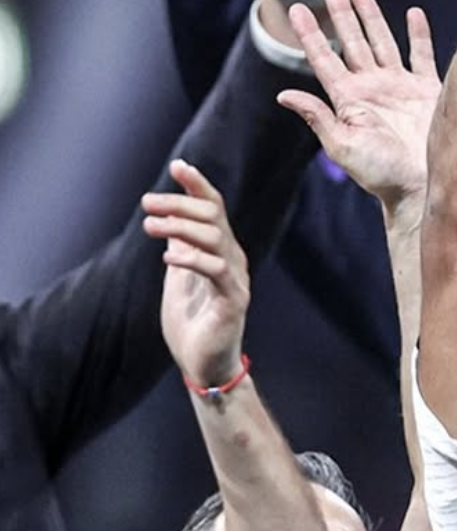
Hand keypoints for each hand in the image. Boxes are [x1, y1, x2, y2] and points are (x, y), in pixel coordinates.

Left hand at [146, 161, 249, 387]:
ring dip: (180, 227)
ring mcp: (235, 278)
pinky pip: (215, 271)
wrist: (203, 364)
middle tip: (147, 202)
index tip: (177, 165)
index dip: (198, 184)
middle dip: (179, 203)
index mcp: (222, 250)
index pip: (214, 207)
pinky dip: (192, 259)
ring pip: (214, 238)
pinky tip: (168, 257)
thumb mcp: (179, 277)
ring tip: (150, 226)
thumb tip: (169, 219)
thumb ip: (181, 248)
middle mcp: (233, 258)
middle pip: (212, 216)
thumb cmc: (192, 322)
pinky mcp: (233, 301)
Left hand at [278, 0, 440, 209]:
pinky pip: (421, 55)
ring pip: (383, 43)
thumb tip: (282, 94)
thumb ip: (318, 117)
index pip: (324, 59)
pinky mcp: (427, 91)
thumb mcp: (342, 146)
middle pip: (353, 42)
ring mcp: (400, 87)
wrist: (421, 186)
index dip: (310, 34)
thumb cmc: (380, 173)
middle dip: (341, 15)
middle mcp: (372, 88)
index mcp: (348, 100)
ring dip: (372, 18)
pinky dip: (418, 34)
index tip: (296, 9)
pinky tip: (412, 14)